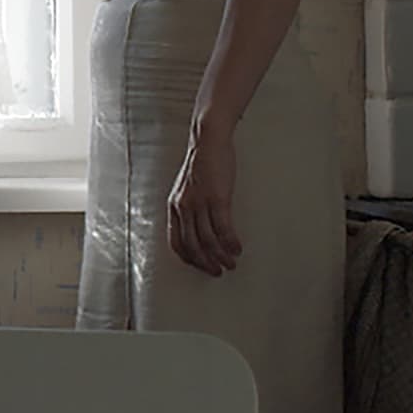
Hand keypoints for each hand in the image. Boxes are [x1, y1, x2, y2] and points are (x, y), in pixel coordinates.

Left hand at [168, 127, 242, 275]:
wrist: (208, 141)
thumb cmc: (202, 163)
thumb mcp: (188, 188)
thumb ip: (190, 207)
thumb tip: (200, 227)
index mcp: (174, 206)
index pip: (176, 242)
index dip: (189, 258)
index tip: (201, 266)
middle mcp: (184, 208)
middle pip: (193, 245)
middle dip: (206, 263)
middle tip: (218, 271)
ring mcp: (200, 203)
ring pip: (208, 240)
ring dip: (221, 256)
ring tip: (231, 263)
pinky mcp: (217, 198)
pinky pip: (223, 228)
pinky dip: (231, 242)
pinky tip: (237, 248)